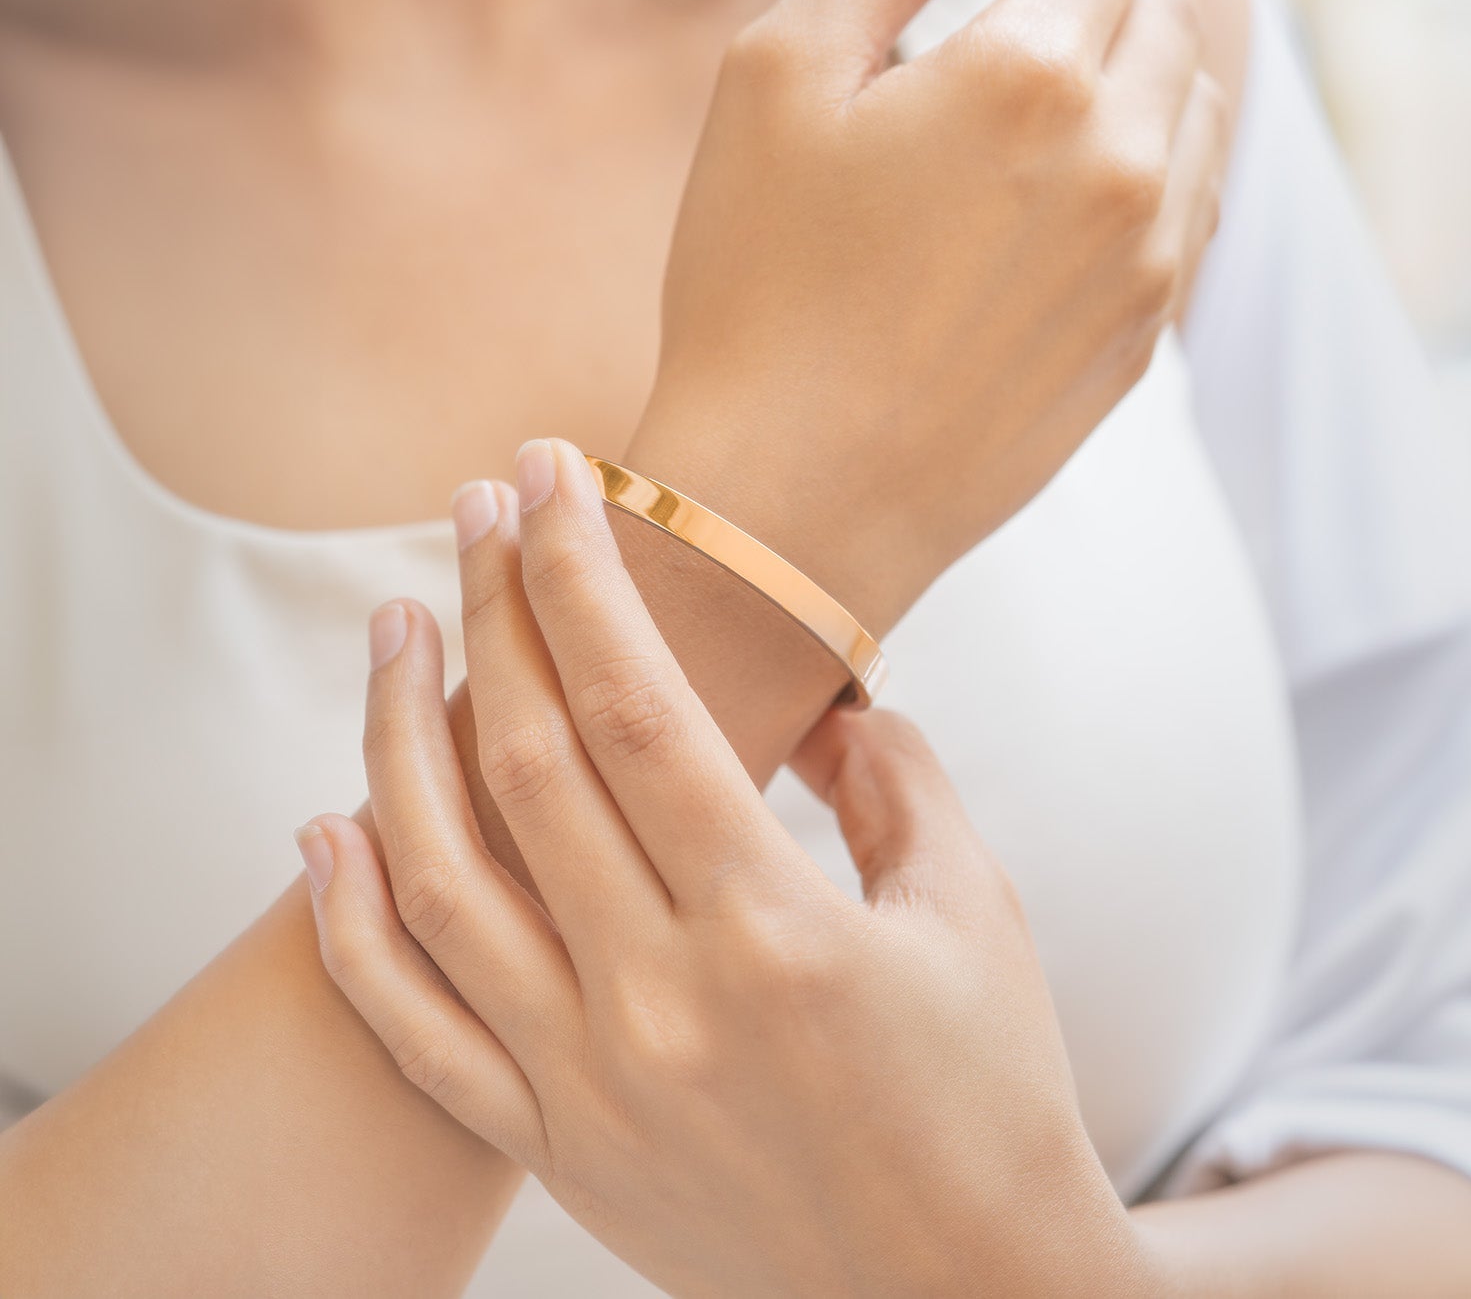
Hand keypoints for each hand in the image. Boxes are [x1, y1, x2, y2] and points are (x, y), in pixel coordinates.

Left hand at [298, 441, 1151, 1298]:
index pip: (637, 705)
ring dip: (398, 734)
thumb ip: (896, 780)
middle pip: (529, 762)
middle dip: (492, 606)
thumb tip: (830, 697)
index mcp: (777, 932)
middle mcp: (662, 1005)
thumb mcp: (975, 911)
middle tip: (474, 503)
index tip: (550, 472)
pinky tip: (324, 830)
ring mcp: (589, 1086)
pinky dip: (352, 927)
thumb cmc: (995, 1093)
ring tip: (392, 626)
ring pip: (440, 881)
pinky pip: (414, 1032)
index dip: (582, 571)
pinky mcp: (556, 1148)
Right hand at [629, 0, 1226, 632]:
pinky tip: (1082, 187)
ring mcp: (1144, 263)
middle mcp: (1119, 160)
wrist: (793, 499)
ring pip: (1191, 114)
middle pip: (1161, 15)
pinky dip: (1153, 167)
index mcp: (1031, 72)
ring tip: (1066, 78)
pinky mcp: (1136, 344)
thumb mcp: (779, 79)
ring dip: (1142, 68)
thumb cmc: (758, 292)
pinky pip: (1186, 219)